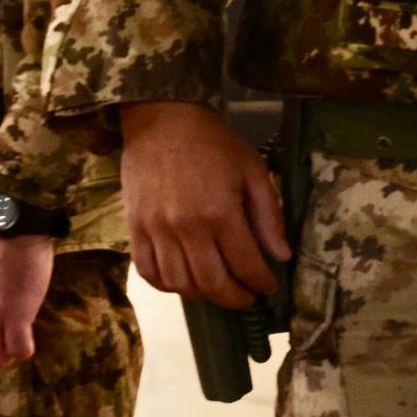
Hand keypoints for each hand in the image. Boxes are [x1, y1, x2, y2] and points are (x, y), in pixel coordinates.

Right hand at [119, 101, 287, 309]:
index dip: (262, 283)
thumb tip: (281, 256)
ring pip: (180, 284)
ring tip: (216, 286)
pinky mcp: (135, 227)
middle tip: (246, 295)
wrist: (162, 118)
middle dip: (236, 298)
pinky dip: (166, 285)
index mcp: (221, 212)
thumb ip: (269, 215)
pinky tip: (182, 279)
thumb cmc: (212, 142)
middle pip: (213, 284)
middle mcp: (187, 227)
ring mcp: (157, 229)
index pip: (246, 266)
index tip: (269, 284)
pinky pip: (148, 272)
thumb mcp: (252, 170)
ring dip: (202, 294)